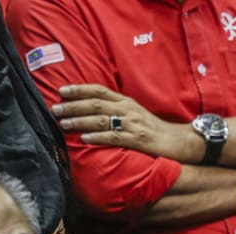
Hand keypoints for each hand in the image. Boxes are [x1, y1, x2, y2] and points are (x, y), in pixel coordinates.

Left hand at [52, 84, 191, 161]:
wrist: (179, 141)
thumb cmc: (155, 130)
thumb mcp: (136, 114)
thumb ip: (117, 110)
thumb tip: (93, 111)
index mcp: (127, 102)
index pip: (99, 91)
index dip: (79, 90)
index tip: (62, 91)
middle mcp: (128, 110)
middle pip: (96, 104)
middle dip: (73, 106)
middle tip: (55, 108)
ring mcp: (133, 125)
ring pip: (101, 120)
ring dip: (80, 121)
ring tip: (63, 123)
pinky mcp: (138, 140)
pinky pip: (114, 138)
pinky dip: (97, 137)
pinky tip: (84, 138)